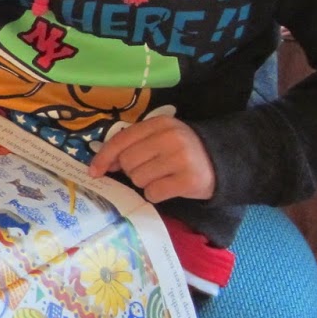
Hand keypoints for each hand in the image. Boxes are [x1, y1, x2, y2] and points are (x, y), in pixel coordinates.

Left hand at [89, 113, 215, 202]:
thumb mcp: (159, 138)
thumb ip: (133, 145)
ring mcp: (180, 159)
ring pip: (138, 179)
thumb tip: (103, 164)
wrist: (221, 161)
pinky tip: (169, 187)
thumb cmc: (182, 150)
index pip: (121, 140)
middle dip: (132, 170)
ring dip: (145, 183)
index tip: (94, 171)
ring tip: (163, 176)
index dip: (104, 157)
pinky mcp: (187, 181)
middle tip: (150, 169)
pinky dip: (156, 194)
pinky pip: (153, 193)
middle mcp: (169, 138)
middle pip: (127, 162)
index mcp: (159, 123)